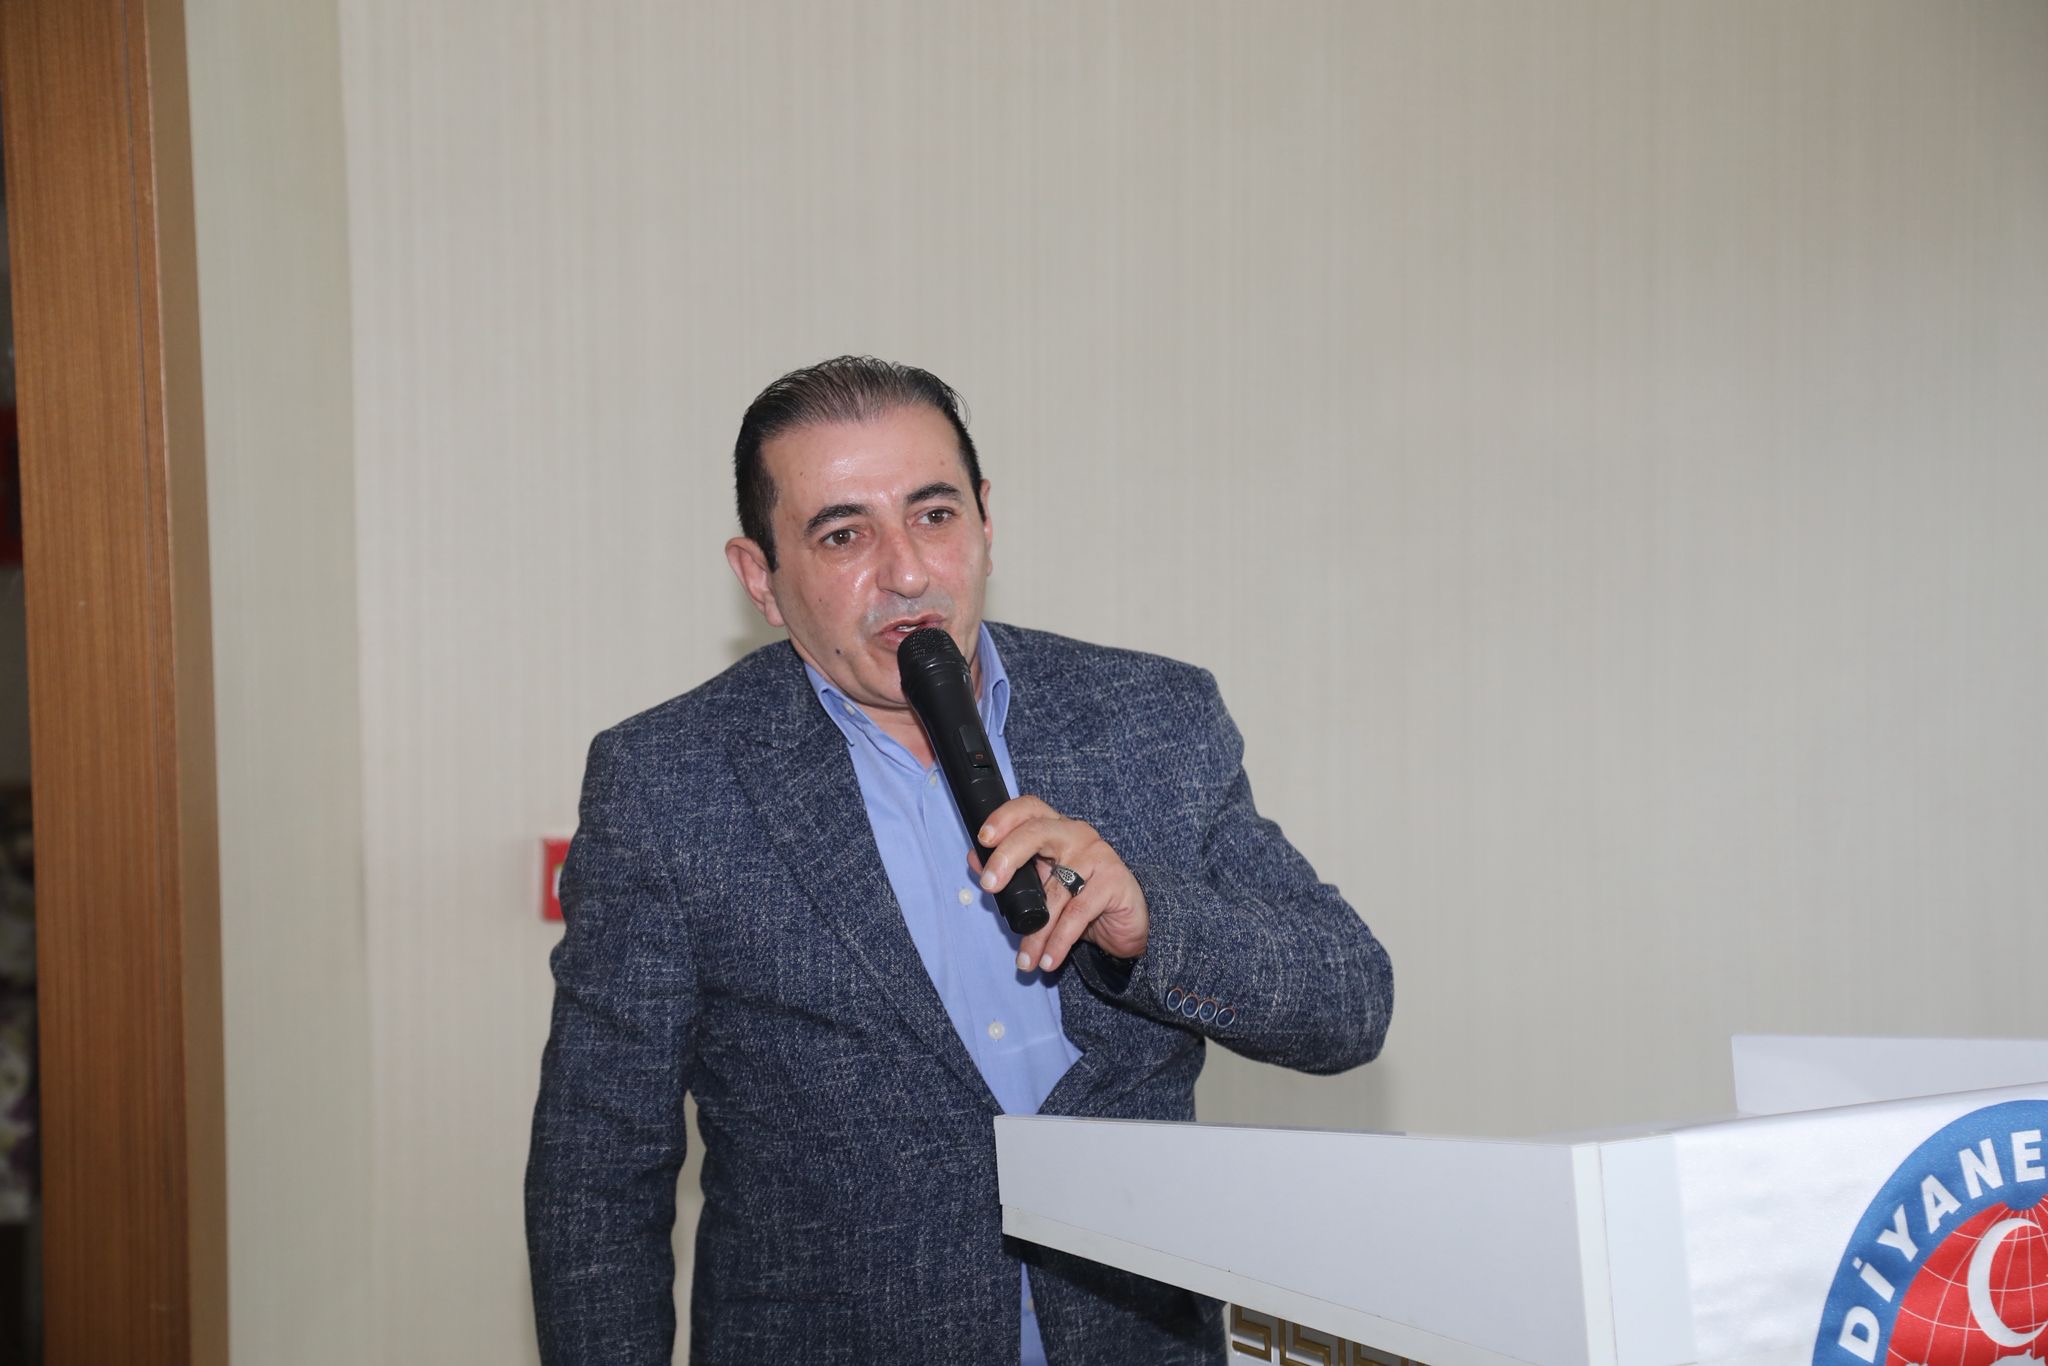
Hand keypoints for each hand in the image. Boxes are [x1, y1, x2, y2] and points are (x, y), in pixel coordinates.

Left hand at [971, 795, 1148, 972]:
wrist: (1125, 925)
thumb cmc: (1080, 899)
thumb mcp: (1042, 885)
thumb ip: (1011, 872)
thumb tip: (974, 861)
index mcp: (1055, 829)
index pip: (1029, 809)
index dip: (1004, 818)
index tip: (983, 840)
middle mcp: (1076, 835)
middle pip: (1037, 832)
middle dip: (1008, 857)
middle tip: (989, 886)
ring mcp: (1098, 855)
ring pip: (1055, 891)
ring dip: (1035, 932)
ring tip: (1024, 960)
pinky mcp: (1114, 882)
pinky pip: (1078, 913)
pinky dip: (1059, 941)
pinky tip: (1049, 960)